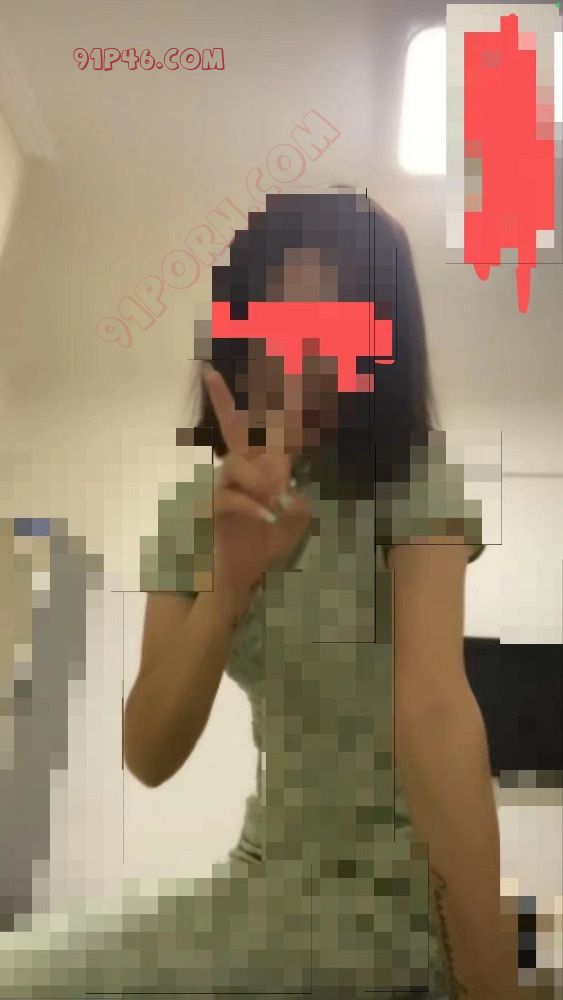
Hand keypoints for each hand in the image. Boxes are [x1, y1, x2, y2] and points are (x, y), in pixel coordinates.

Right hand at [202, 363, 310, 601]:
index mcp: (257, 472)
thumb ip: (297, 507)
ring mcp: (217, 488)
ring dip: (260, 481)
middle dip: (223, 399)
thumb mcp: (290, 529)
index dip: (279, 407)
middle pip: (236, 428)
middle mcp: (235, 473)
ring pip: (236, 465)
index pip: (268, 433)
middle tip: (215, 372)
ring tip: (275, 506)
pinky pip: (229, 497)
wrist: (229, 583)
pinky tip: (269, 519)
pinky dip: (252, 508)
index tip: (288, 376)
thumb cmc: (255, 552)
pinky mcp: (205, 509)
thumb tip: (290, 488)